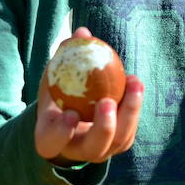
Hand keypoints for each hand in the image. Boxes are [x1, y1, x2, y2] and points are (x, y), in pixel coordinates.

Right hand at [34, 27, 143, 165]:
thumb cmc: (57, 95)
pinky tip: (135, 83)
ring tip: (134, 84)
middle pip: (94, 148)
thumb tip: (82, 32)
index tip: (70, 113)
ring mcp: (101, 151)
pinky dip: (134, 107)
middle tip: (106, 102)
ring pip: (119, 141)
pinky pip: (130, 129)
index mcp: (50, 140)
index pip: (53, 142)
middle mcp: (77, 152)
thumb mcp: (53, 78)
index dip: (62, 132)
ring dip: (129, 112)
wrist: (70, 118)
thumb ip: (64, 59)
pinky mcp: (119, 144)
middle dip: (104, 128)